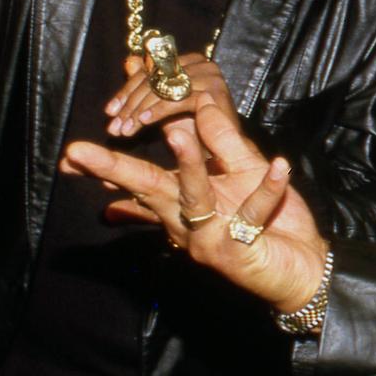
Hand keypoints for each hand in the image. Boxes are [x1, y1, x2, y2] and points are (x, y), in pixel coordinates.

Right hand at [61, 94, 329, 312]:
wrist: (304, 267)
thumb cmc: (272, 222)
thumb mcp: (245, 171)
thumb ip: (220, 141)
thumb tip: (192, 109)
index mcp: (182, 204)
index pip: (139, 179)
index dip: (105, 167)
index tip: (72, 153)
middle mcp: (187, 223)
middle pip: (148, 188)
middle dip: (114, 168)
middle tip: (77, 151)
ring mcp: (209, 239)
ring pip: (193, 198)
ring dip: (187, 166)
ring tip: (177, 134)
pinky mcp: (239, 251)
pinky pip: (252, 213)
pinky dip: (266, 188)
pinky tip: (279, 165)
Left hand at [106, 52, 232, 136]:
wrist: (222, 151)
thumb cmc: (195, 129)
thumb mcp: (164, 105)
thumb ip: (147, 84)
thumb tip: (129, 60)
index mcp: (191, 61)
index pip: (151, 70)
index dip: (127, 90)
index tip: (109, 111)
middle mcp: (203, 64)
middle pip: (155, 78)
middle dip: (130, 104)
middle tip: (113, 126)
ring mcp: (210, 77)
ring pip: (163, 89)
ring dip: (139, 110)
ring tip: (125, 130)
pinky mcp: (214, 93)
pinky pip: (176, 100)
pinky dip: (156, 112)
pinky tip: (141, 123)